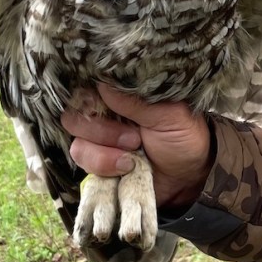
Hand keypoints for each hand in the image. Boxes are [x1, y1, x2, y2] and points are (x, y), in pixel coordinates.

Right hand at [62, 85, 212, 210]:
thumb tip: (104, 84)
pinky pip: (83, 164)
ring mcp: (98, 142)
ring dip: (105, 153)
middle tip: (134, 138)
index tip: (110, 107)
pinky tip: (126, 168)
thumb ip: (137, 101)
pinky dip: (104, 167)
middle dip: (102, 131)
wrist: (187, 177)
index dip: (92, 97)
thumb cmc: (182, 137)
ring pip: (78, 143)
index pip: (87, 86)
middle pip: (74, 116)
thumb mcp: (169, 114)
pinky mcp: (96, 165)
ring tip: (133, 154)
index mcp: (120, 96)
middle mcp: (104, 115)